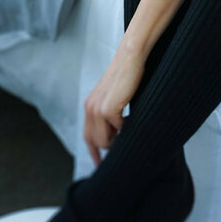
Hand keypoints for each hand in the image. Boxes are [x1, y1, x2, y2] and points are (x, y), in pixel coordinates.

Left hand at [83, 48, 145, 165]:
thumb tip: (118, 133)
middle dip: (110, 146)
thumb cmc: (128, 74)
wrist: (131, 57)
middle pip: (96, 142)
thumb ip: (110, 113)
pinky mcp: (107, 109)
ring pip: (105, 140)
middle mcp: (90, 109)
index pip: (88, 137)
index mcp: (90, 106)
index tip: (99, 164)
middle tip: (122, 147)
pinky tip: (132, 114)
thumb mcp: (115, 96)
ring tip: (129, 126)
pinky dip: (127, 126)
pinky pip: (119, 129)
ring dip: (118, 137)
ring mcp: (97, 109)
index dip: (94, 153)